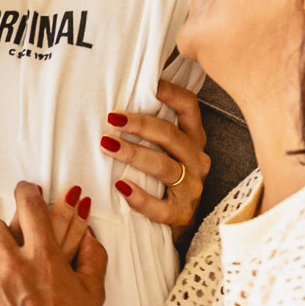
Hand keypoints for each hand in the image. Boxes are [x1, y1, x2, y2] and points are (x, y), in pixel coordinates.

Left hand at [101, 79, 210, 237]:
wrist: (177, 220)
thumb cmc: (164, 178)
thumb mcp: (166, 149)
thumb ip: (152, 129)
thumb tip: (117, 105)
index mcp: (194, 139)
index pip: (189, 108)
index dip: (173, 94)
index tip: (151, 85)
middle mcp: (196, 160)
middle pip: (171, 136)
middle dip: (141, 125)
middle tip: (113, 118)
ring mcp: (191, 188)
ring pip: (164, 167)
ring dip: (134, 154)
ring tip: (107, 145)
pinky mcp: (181, 214)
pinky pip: (161, 207)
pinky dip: (140, 197)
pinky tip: (121, 186)